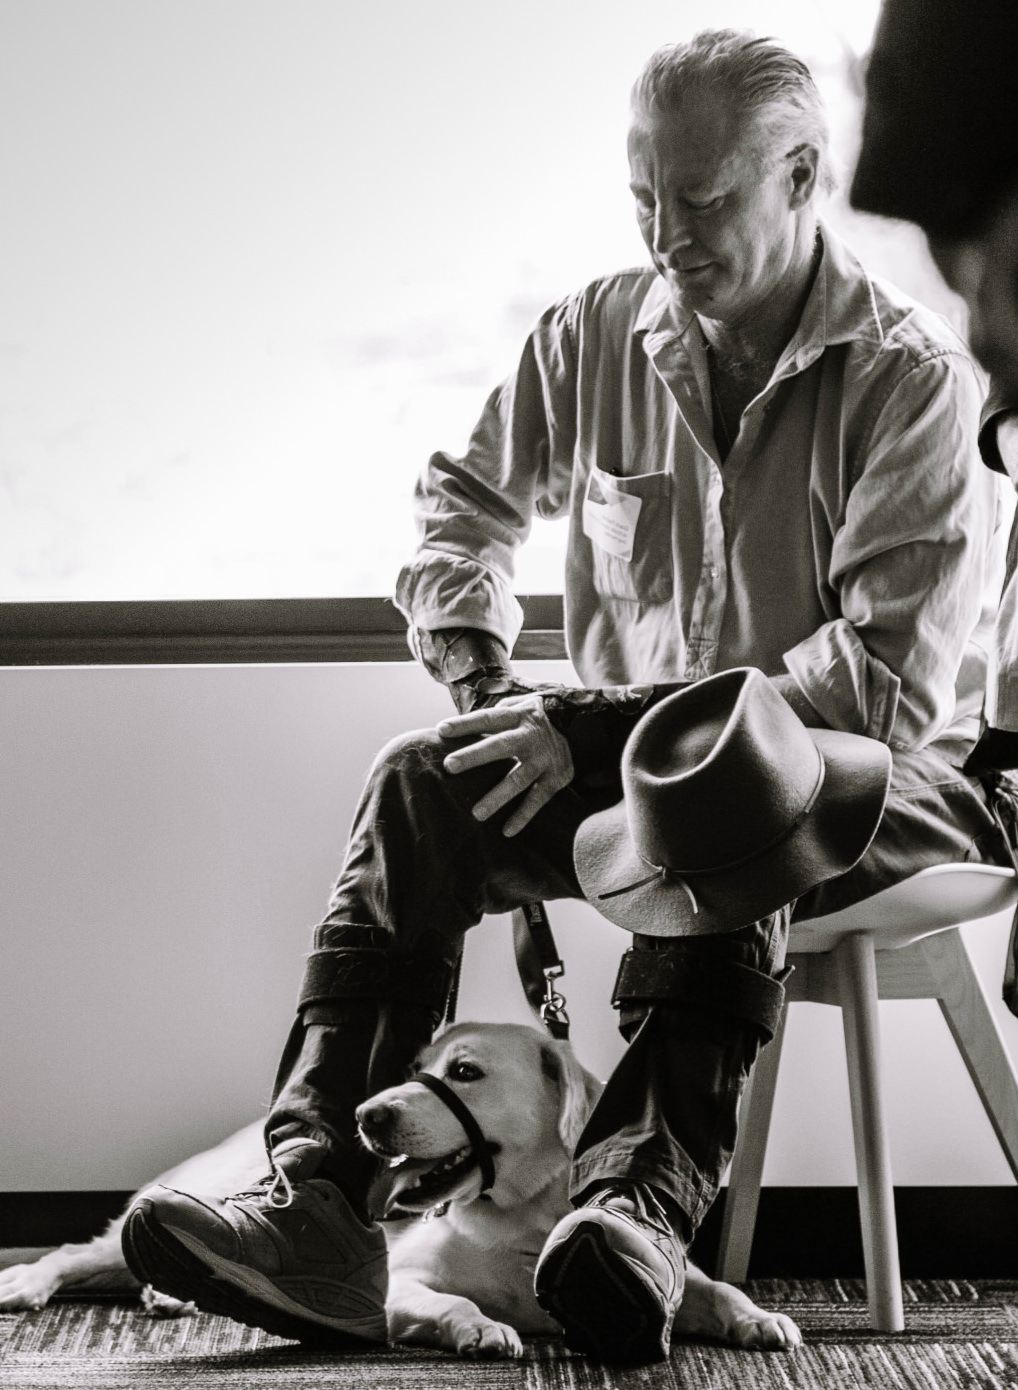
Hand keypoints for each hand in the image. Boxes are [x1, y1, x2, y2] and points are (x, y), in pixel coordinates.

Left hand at [438, 694, 574, 835]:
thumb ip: (492, 716)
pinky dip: (523, 816)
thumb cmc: (532, 720)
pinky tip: (507, 831)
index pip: (487, 719)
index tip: (442, 730)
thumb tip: (456, 729)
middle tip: (449, 765)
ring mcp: (543, 760)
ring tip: (476, 814)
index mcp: (517, 717)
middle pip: (499, 746)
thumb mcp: (516, 708)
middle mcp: (530, 738)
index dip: (465, 724)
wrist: (579, 726)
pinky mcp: (555, 779)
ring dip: (497, 796)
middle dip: (474, 756)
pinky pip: (537, 800)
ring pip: (518, 779)